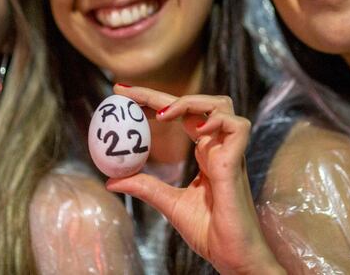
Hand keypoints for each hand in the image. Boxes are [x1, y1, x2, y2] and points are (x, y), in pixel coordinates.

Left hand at [107, 84, 284, 274]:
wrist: (232, 256)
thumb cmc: (210, 232)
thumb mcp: (169, 204)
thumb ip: (145, 187)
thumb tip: (111, 180)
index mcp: (206, 152)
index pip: (181, 115)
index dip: (154, 101)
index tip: (123, 95)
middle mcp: (218, 146)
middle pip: (195, 103)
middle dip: (158, 93)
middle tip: (125, 92)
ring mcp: (230, 152)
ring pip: (221, 104)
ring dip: (189, 102)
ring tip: (161, 115)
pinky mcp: (237, 162)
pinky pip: (237, 126)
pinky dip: (218, 120)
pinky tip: (197, 129)